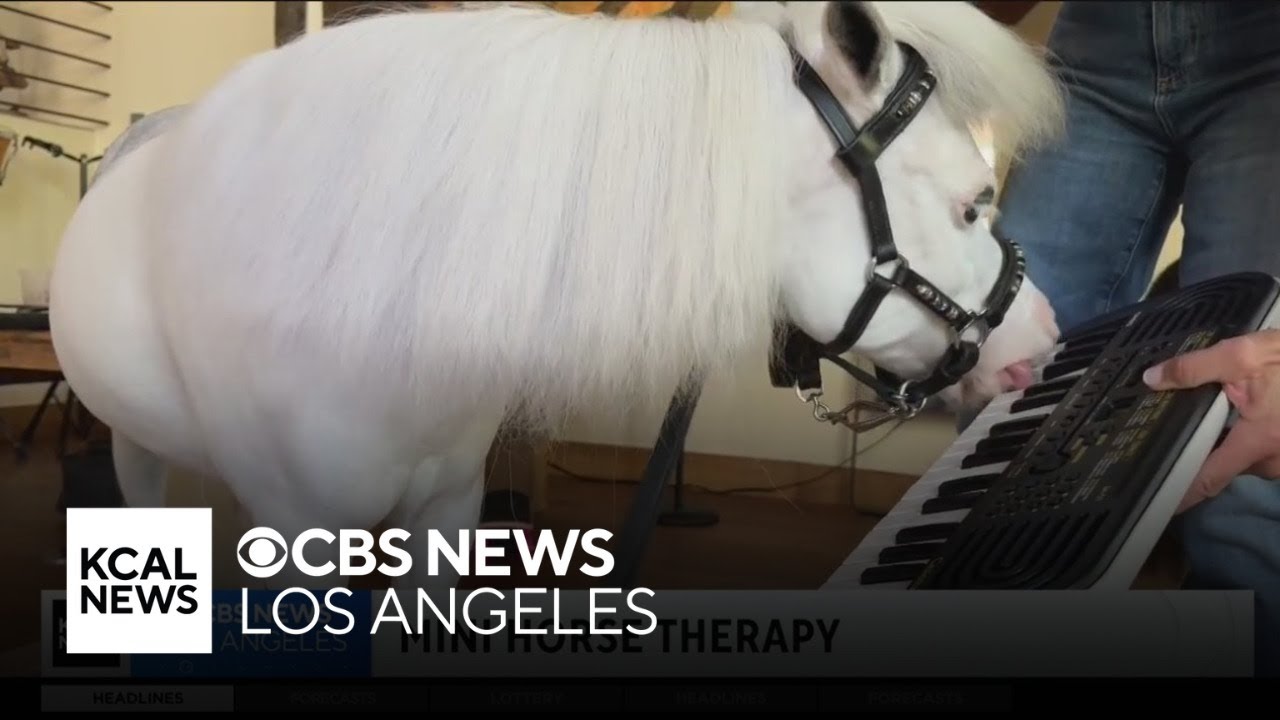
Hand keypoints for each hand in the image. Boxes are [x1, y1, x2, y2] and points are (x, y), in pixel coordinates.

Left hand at [1142, 329, 1279, 512]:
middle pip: (1224, 464)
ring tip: (1225, 410)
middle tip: (1185, 425)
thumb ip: (1194, 369)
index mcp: (1259, 442)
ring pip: (1245, 455)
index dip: (1181, 495)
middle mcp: (1275, 459)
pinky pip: (1262, 449)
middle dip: (1206, 446)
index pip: (1209, 480)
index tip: (1156, 506)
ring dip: (1232, 437)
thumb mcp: (1244, 354)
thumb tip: (1152, 379)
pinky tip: (1249, 410)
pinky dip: (1249, 434)